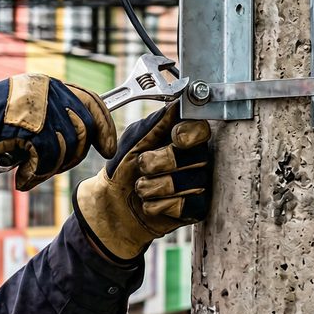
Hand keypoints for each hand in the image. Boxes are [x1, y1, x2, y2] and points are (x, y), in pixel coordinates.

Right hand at [0, 74, 116, 213]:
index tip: (109, 147)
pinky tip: (21, 176)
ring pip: (69, 145)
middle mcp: (43, 89)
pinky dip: (36, 174)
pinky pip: (49, 157)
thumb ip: (53, 118)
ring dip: (50, 167)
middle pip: (84, 127)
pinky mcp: (28, 125)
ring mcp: (36, 106)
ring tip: (28, 172)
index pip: (90, 100)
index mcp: (44, 84)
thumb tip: (91, 134)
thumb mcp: (24, 117)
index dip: (104, 126)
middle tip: (51, 169)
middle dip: (73, 156)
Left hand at [74, 103, 211, 261]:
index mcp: (181, 137)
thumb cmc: (123, 168)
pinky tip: (150, 203)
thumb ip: (156, 124)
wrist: (112, 204)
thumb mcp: (133, 141)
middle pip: (197, 155)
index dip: (190, 133)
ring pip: (190, 182)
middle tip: (143, 167)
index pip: (201, 128)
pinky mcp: (195, 208)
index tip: (175, 137)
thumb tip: (177, 104)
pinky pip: (188, 205)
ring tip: (141, 188)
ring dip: (155, 186)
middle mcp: (195, 158)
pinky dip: (161, 205)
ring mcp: (198, 184)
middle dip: (162, 162)